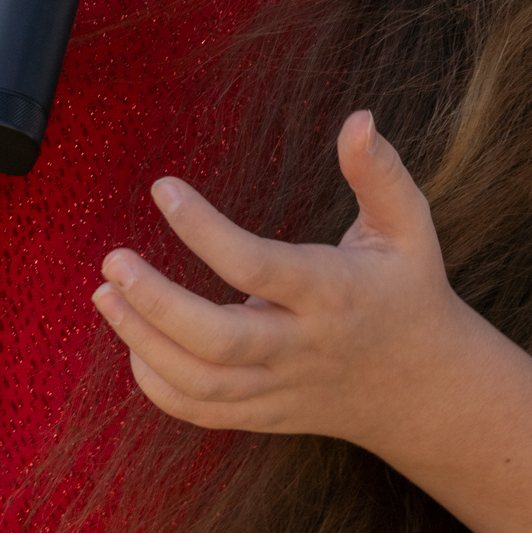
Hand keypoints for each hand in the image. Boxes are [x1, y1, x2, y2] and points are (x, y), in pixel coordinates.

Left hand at [90, 112, 485, 459]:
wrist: (425, 389)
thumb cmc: (409, 291)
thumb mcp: (409, 227)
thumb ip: (379, 173)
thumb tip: (359, 118)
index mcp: (334, 293)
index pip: (257, 266)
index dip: (203, 230)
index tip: (162, 188)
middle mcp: (302, 346)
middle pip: (217, 340)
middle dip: (156, 302)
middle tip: (113, 261)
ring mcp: (281, 387)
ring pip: (200, 383)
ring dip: (143, 343)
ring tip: (106, 295)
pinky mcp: (266, 414)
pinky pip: (203, 412)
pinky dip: (159, 387)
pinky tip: (135, 346)